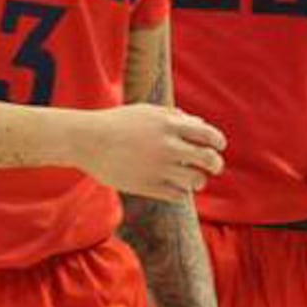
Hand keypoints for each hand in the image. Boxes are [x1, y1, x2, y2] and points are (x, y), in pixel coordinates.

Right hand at [73, 106, 224, 200]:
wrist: (88, 140)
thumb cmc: (118, 123)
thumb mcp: (147, 112)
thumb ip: (175, 117)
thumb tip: (201, 126)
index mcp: (169, 125)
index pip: (209, 135)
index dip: (218, 142)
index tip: (218, 147)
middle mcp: (168, 146)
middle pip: (208, 160)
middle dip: (215, 165)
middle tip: (213, 167)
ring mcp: (158, 168)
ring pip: (196, 181)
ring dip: (198, 181)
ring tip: (193, 179)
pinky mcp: (147, 186)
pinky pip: (177, 195)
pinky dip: (180, 191)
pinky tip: (174, 186)